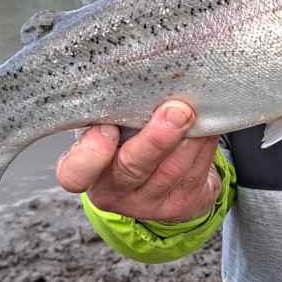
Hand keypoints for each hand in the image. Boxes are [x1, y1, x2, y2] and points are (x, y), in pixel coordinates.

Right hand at [56, 102, 220, 221]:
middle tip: (176, 110)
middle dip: (157, 139)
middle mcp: (114, 191)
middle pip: (132, 168)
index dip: (91, 153)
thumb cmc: (127, 137)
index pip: (75, 172)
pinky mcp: (181, 206)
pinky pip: (195, 172)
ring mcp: (148, 203)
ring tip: (196, 110)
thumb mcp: (111, 122)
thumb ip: (114, 108)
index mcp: (86, 169)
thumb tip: (142, 75)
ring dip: (190, 137)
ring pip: (173, 170)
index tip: (107, 128)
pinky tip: (207, 126)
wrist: (159, 175)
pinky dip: (204, 145)